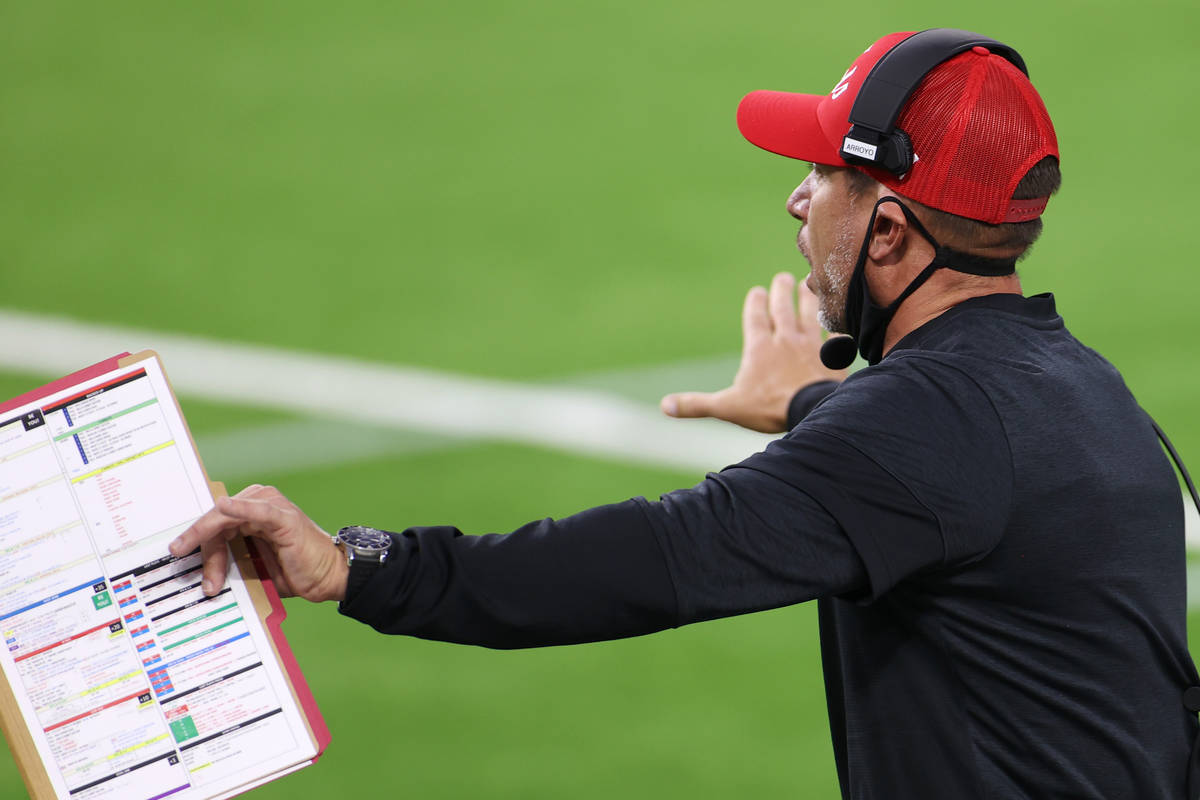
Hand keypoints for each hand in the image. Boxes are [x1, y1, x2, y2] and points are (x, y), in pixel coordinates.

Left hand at [169, 484, 347, 602]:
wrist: (327, 578)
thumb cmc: (294, 572)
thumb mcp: (252, 566)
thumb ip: (229, 559)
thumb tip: (198, 570)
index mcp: (252, 513)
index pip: (215, 523)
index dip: (195, 539)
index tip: (176, 556)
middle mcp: (260, 505)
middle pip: (217, 520)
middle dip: (201, 547)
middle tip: (195, 572)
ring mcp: (273, 508)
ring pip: (228, 517)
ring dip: (210, 538)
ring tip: (199, 559)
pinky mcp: (284, 518)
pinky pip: (258, 511)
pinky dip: (240, 508)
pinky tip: (224, 507)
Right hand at [660, 272, 847, 432]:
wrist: (813, 411)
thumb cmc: (769, 409)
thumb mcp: (727, 407)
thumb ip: (697, 404)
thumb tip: (665, 406)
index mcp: (760, 348)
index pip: (756, 318)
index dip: (756, 304)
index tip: (758, 292)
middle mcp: (786, 340)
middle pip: (784, 309)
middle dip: (782, 291)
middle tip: (783, 278)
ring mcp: (813, 346)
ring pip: (811, 315)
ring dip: (808, 300)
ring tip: (808, 286)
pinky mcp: (833, 357)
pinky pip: (837, 339)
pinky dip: (838, 330)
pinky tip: (841, 325)